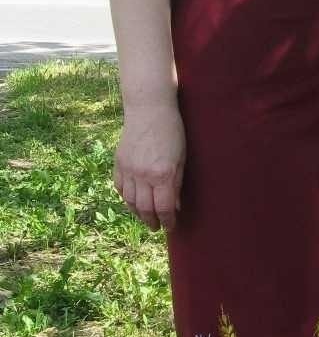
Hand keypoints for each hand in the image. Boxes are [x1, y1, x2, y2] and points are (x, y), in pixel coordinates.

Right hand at [113, 104, 186, 231]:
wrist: (149, 109)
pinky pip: (120, 188)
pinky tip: (133, 201)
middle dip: (152, 221)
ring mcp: (128, 169)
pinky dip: (126, 198)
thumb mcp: (181, 158)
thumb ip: (177, 184)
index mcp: (162, 174)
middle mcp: (143, 175)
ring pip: (130, 201)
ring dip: (138, 213)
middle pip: (145, 209)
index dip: (168, 221)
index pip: (164, 208)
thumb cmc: (172, 131)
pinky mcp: (119, 163)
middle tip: (157, 227)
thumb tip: (175, 207)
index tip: (171, 227)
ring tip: (145, 218)